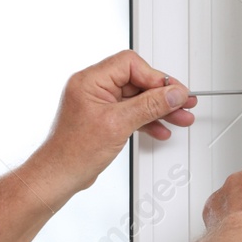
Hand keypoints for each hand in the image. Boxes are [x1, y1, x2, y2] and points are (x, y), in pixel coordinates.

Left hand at [34, 50, 197, 191]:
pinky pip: (130, 112)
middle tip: (182, 103)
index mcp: (90, 80)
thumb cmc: (73, 152)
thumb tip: (173, 94)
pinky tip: (160, 128)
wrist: (59, 176)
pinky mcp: (103, 118)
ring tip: (179, 117)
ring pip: (136, 98)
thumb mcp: (118, 125)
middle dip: (161, 94)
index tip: (174, 91)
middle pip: (136, 80)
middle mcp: (92, 88)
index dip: (155, 77)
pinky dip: (146, 119)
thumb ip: (149, 106)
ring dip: (158, 108)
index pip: (130, 64)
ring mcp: (98, 103)